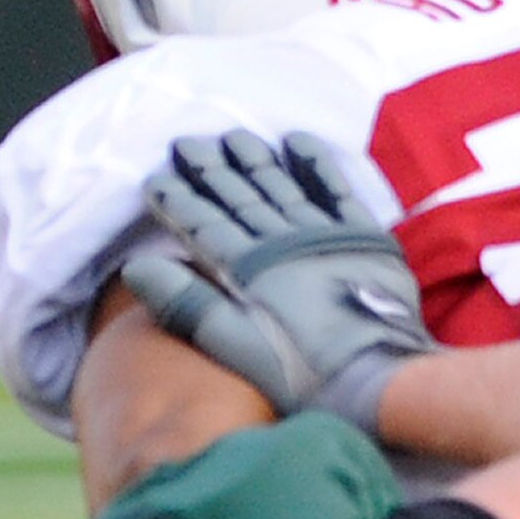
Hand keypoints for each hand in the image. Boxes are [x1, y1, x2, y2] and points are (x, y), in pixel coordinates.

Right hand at [119, 129, 435, 430]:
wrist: (383, 383)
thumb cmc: (304, 376)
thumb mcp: (236, 349)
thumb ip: (187, 304)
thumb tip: (136, 265)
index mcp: (249, 268)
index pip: (203, 223)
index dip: (177, 200)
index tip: (155, 177)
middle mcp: (283, 242)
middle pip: (239, 196)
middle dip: (210, 169)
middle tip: (186, 141)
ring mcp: (325, 236)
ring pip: (280, 185)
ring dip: (255, 159)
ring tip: (233, 135)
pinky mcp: (365, 239)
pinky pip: (336, 189)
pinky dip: (317, 163)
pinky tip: (298, 140)